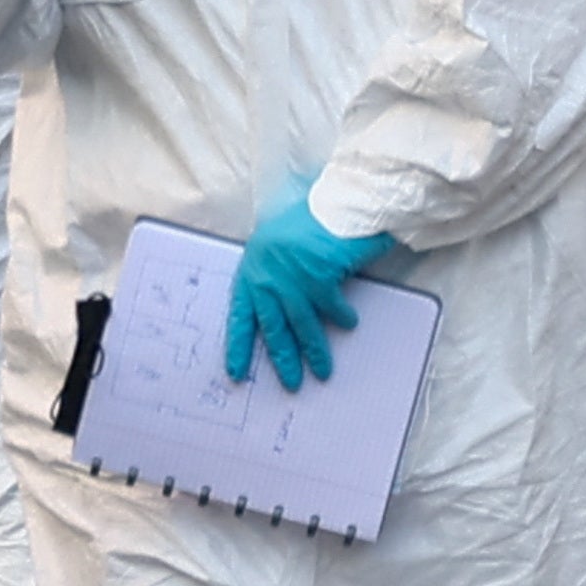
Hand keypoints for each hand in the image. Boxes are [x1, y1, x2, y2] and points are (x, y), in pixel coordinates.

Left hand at [223, 207, 396, 388]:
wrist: (328, 202)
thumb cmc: (301, 222)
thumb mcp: (272, 247)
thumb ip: (270, 275)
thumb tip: (277, 308)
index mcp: (251, 273)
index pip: (239, 318)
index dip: (238, 347)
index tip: (236, 373)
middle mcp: (268, 281)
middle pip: (274, 330)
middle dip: (283, 360)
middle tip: (292, 383)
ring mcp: (292, 281)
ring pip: (303, 327)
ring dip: (316, 351)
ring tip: (324, 370)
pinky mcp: (318, 279)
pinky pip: (331, 309)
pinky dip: (342, 318)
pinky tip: (349, 324)